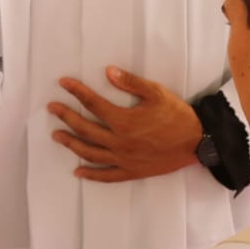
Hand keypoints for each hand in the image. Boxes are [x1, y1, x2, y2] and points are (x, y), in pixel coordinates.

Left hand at [50, 67, 203, 182]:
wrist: (196, 142)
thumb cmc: (177, 116)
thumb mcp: (156, 93)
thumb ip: (130, 83)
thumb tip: (108, 72)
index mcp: (124, 121)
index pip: (93, 104)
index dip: (76, 92)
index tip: (63, 83)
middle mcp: (119, 142)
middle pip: (85, 129)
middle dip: (66, 116)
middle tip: (52, 108)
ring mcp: (123, 159)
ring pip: (90, 153)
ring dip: (71, 144)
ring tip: (57, 136)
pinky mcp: (131, 171)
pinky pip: (106, 176)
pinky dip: (91, 175)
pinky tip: (78, 172)